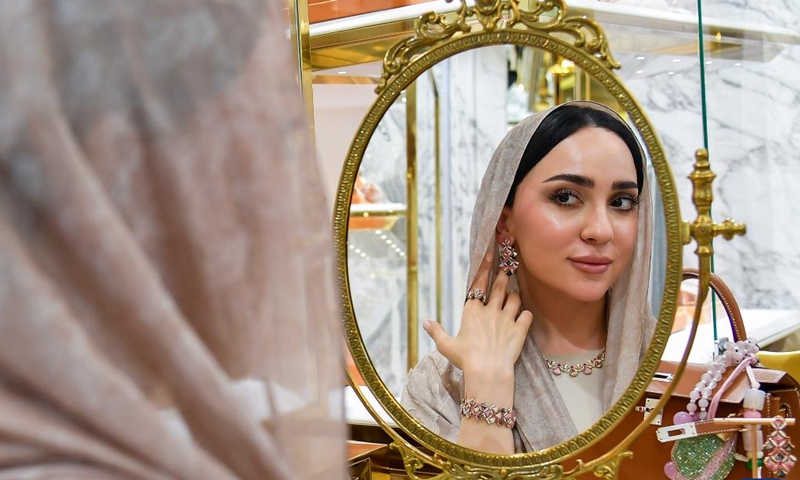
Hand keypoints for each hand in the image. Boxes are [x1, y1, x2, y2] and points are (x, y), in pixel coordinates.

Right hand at [423, 250, 532, 376]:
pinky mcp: (520, 330)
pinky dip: (526, 314)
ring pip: (515, 299)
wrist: (488, 370)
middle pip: (499, 287)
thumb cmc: (466, 358)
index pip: (478, 285)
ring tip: (514, 293)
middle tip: (507, 268)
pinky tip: (524, 315)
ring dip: (514, 295)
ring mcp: (507, 319)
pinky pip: (527, 316)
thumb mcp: (446, 345)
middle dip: (503, 276)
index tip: (489, 256)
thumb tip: (425, 322)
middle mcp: (490, 311)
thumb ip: (436, 332)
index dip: (484, 269)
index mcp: (472, 311)